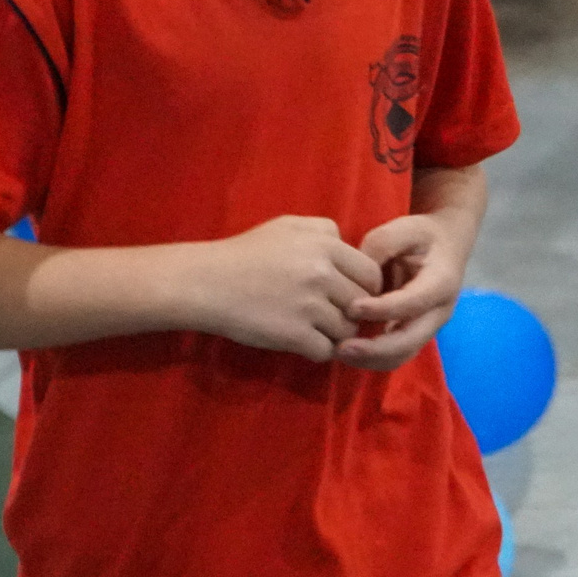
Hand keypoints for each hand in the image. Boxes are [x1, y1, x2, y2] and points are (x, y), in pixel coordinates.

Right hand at [191, 216, 383, 362]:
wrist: (206, 282)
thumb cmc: (245, 253)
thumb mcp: (286, 226)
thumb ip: (323, 231)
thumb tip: (348, 246)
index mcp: (324, 244)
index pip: (371, 274)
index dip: (364, 288)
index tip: (347, 295)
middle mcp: (322, 273)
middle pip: (363, 304)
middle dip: (351, 312)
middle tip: (330, 315)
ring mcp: (310, 305)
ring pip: (348, 329)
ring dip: (335, 333)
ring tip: (313, 328)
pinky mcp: (295, 334)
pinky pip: (326, 350)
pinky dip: (317, 350)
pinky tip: (300, 340)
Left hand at [337, 212, 470, 370]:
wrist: (445, 246)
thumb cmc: (421, 236)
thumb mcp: (404, 229)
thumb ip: (381, 246)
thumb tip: (358, 274)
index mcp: (442, 283)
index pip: (412, 303)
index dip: (382, 309)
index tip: (352, 308)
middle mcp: (438, 312)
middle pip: (409, 341)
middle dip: (375, 349)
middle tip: (341, 347)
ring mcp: (427, 327)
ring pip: (402, 355)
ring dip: (370, 359)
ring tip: (339, 352)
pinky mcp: (414, 334)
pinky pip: (394, 354)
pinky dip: (371, 357)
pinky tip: (346, 351)